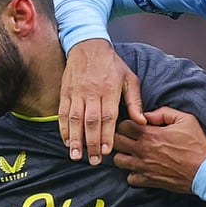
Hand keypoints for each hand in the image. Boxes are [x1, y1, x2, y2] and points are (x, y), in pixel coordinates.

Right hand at [59, 38, 143, 164]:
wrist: (88, 45)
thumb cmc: (112, 65)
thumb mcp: (129, 79)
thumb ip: (135, 102)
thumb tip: (141, 122)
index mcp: (109, 90)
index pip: (107, 116)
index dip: (106, 135)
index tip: (107, 151)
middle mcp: (91, 93)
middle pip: (90, 121)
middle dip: (91, 143)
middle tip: (93, 161)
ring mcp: (76, 93)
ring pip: (74, 119)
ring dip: (74, 139)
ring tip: (76, 155)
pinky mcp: (65, 92)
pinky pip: (63, 113)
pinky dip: (63, 128)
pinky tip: (66, 141)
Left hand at [114, 108, 205, 192]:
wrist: (204, 171)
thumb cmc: (197, 144)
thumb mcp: (185, 119)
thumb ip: (163, 113)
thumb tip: (147, 115)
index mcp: (149, 134)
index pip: (123, 125)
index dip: (126, 123)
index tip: (133, 125)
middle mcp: (142, 150)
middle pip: (116, 142)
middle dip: (120, 137)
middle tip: (129, 138)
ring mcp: (143, 167)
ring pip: (118, 161)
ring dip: (123, 155)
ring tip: (132, 153)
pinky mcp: (148, 180)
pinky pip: (129, 178)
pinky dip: (132, 174)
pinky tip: (141, 168)